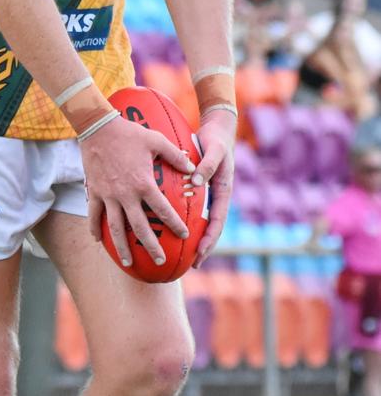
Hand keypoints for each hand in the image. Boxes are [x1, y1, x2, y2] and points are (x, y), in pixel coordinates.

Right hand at [80, 114, 196, 267]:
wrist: (98, 127)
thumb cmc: (129, 133)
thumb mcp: (156, 140)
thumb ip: (175, 155)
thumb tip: (192, 167)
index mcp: (143, 183)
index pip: (162, 209)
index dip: (174, 223)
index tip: (183, 235)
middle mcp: (126, 194)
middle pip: (139, 227)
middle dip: (151, 246)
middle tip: (160, 260)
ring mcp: (108, 195)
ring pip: (115, 228)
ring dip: (121, 247)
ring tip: (128, 262)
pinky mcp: (95, 192)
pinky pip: (94, 215)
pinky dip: (95, 228)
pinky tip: (99, 241)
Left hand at [191, 108, 235, 267]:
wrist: (218, 130)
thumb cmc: (216, 140)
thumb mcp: (214, 151)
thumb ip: (207, 165)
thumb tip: (196, 181)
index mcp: (223, 192)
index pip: (218, 222)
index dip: (210, 239)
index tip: (201, 252)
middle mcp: (216, 197)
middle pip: (210, 228)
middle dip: (203, 247)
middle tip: (192, 265)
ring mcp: (209, 194)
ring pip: (202, 221)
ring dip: (194, 238)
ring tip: (182, 255)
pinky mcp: (200, 189)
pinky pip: (193, 208)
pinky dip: (185, 219)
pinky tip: (171, 227)